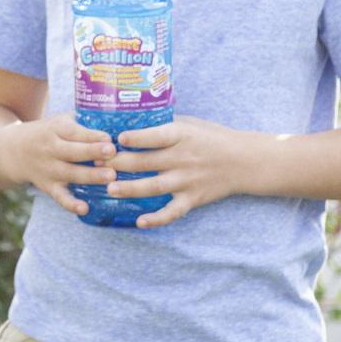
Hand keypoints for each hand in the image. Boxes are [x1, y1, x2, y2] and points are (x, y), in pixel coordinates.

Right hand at [2, 114, 116, 216]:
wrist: (12, 151)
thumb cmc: (47, 133)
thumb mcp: (59, 120)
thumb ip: (83, 121)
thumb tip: (117, 121)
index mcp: (55, 129)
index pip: (75, 132)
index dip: (93, 136)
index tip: (110, 139)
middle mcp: (50, 149)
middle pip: (73, 151)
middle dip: (93, 152)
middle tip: (113, 153)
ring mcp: (48, 169)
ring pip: (70, 173)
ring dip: (90, 176)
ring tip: (111, 177)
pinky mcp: (47, 186)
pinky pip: (59, 196)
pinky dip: (71, 204)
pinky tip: (85, 208)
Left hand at [107, 115, 253, 227]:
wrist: (244, 161)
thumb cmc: (212, 137)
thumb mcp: (190, 123)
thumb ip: (163, 124)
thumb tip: (131, 119)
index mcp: (181, 136)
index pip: (156, 136)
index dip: (135, 138)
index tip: (115, 138)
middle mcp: (183, 158)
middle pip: (147, 162)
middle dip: (119, 164)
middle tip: (96, 164)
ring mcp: (187, 180)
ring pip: (155, 187)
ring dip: (130, 189)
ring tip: (109, 189)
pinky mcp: (193, 199)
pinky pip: (173, 211)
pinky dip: (157, 219)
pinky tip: (140, 222)